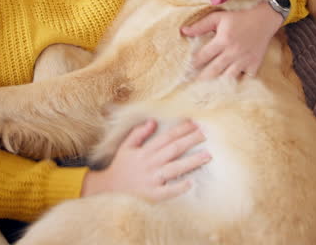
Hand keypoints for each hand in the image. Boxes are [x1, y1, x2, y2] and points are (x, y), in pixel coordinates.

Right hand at [81, 119, 209, 201]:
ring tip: (207, 155)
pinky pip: (168, 191)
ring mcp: (152, 179)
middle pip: (173, 149)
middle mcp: (150, 163)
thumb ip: (138, 133)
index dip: (181, 129)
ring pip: (174, 168)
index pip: (166, 137)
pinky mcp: (153, 194)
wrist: (108, 190)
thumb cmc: (120, 168)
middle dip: (191, 140)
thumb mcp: (126, 147)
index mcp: (145, 151)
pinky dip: (179, 187)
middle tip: (207, 133)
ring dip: (191, 161)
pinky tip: (191, 183)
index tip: (196, 123)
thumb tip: (153, 121)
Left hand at [180, 2, 282, 78]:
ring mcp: (244, 60)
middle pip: (213, 71)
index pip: (203, 56)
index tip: (184, 72)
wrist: (264, 20)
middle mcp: (233, 52)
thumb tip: (183, 31)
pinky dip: (237, 82)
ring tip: (206, 90)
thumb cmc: (239, 18)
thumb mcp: (219, 17)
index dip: (192, 65)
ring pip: (227, 77)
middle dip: (200, 79)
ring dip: (217, 83)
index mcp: (223, 40)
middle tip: (190, 85)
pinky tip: (228, 87)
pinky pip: (244, 79)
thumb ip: (201, 25)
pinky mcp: (254, 65)